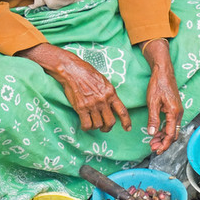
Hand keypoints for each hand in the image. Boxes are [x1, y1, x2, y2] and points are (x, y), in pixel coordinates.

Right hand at [17, 43, 131, 132]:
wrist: (72, 70)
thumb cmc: (86, 73)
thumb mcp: (103, 81)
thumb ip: (108, 93)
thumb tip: (111, 105)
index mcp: (111, 92)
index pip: (122, 111)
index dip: (126, 122)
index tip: (128, 128)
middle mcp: (103, 100)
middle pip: (110, 122)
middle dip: (108, 127)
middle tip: (104, 128)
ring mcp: (92, 104)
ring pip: (98, 125)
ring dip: (96, 127)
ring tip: (92, 123)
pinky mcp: (81, 108)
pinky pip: (87, 124)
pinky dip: (86, 127)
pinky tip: (85, 125)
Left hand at [141, 38, 182, 153]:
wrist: (163, 71)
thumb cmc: (158, 84)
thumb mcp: (153, 102)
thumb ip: (153, 118)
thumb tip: (152, 133)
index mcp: (174, 113)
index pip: (170, 135)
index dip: (163, 145)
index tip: (156, 150)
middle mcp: (178, 113)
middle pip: (173, 135)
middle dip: (164, 143)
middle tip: (152, 147)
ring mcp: (177, 111)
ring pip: (172, 130)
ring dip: (163, 137)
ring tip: (152, 142)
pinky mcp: (174, 109)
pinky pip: (171, 124)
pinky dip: (164, 130)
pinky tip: (156, 132)